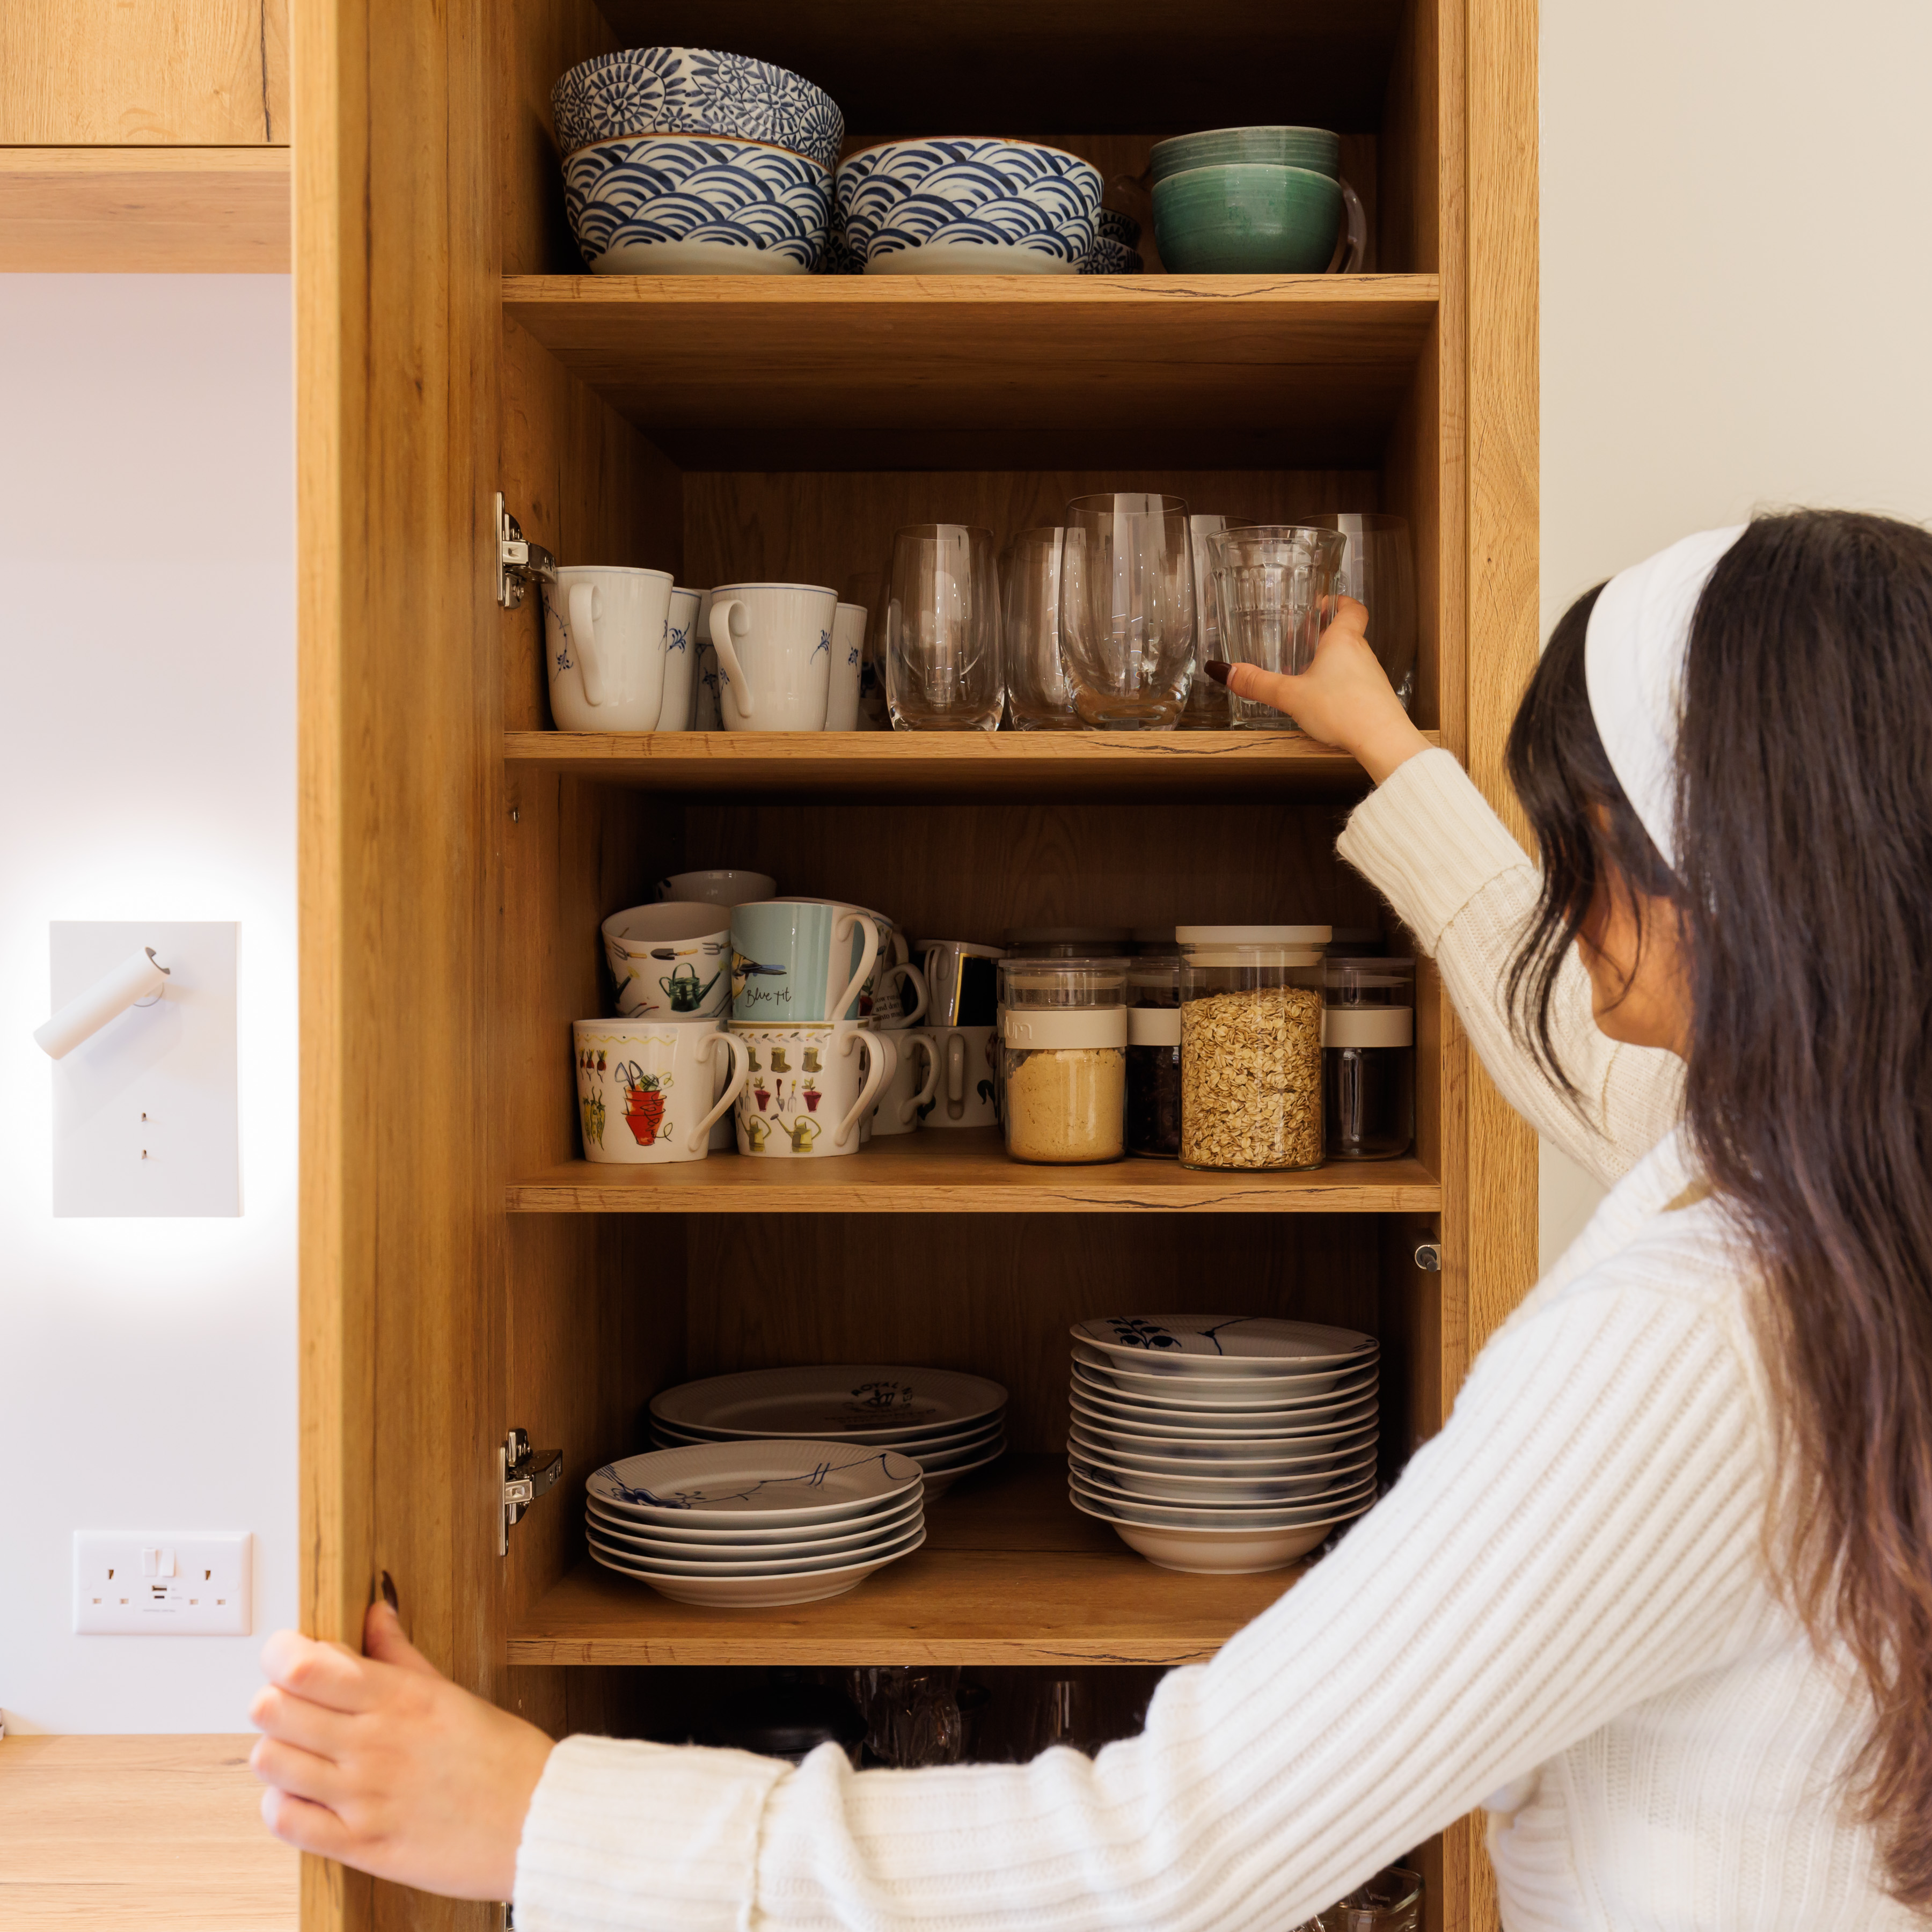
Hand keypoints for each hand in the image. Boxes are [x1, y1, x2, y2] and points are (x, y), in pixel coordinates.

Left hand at [250, 1595, 553, 1900]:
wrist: (536, 1821)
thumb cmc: (501, 1757)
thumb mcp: (450, 1691)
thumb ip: (399, 1652)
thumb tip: (376, 1611)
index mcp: (399, 1697)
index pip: (302, 1665)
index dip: (280, 1654)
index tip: (287, 1654)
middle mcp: (373, 1743)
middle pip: (272, 1709)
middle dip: (273, 1699)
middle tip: (294, 1703)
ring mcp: (362, 1797)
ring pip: (270, 1762)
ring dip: (277, 1751)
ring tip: (301, 1750)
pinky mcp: (360, 1846)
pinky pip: (286, 1821)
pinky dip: (282, 1805)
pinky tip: (304, 1794)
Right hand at [1206, 595, 1428, 782]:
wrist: (1382, 739)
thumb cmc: (1343, 709)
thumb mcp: (1291, 696)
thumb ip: (1259, 684)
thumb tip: (1227, 671)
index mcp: (1343, 641)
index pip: (1351, 609)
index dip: (1339, 602)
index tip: (1324, 603)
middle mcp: (1361, 654)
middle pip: (1347, 633)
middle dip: (1324, 634)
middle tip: (1302, 639)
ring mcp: (1370, 676)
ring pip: (1350, 659)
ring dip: (1330, 661)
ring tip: (1307, 673)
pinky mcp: (1374, 698)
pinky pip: (1355, 682)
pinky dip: (1339, 683)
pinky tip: (1323, 701)